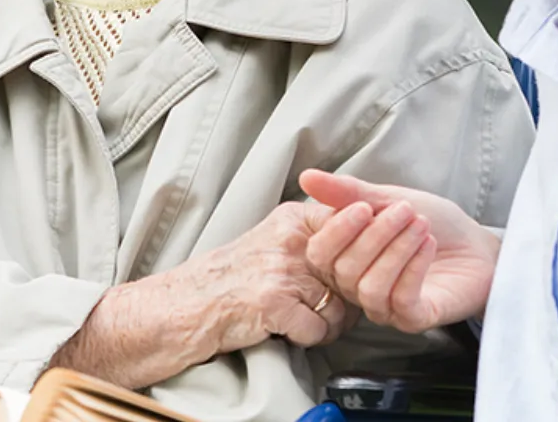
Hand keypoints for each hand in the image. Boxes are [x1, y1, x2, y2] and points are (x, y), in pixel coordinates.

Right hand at [171, 201, 357, 352]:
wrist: (189, 304)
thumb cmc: (235, 278)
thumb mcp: (274, 241)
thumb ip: (315, 241)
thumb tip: (368, 256)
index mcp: (293, 219)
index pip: (353, 226)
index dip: (365, 254)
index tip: (360, 271)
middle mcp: (291, 239)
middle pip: (352, 273)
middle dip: (348, 298)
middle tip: (330, 306)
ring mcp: (282, 270)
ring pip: (339, 306)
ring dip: (327, 323)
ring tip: (301, 321)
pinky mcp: (274, 302)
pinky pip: (317, 329)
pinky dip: (306, 338)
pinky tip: (286, 331)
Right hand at [298, 170, 498, 333]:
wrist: (477, 244)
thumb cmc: (432, 223)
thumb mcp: (388, 199)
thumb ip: (349, 192)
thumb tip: (306, 176)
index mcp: (347, 258)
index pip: (319, 254)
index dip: (338, 230)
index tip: (365, 205)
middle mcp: (359, 287)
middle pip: (345, 270)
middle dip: (376, 234)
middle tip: (406, 210)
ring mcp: (386, 307)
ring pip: (370, 287)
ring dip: (397, 250)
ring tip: (421, 225)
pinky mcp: (414, 319)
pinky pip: (400, 301)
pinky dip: (413, 268)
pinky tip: (428, 245)